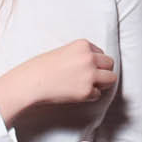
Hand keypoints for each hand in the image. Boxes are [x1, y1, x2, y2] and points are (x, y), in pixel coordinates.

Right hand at [0, 39, 115, 123]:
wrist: (30, 83)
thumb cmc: (41, 68)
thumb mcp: (63, 52)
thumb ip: (80, 55)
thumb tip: (94, 65)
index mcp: (82, 45)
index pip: (100, 53)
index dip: (93, 62)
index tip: (83, 68)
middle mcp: (89, 58)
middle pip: (109, 64)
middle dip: (102, 71)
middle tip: (90, 78)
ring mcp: (89, 75)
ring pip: (111, 79)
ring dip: (102, 83)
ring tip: (87, 86)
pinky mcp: (86, 91)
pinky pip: (97, 94)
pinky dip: (89, 96)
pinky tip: (75, 93)